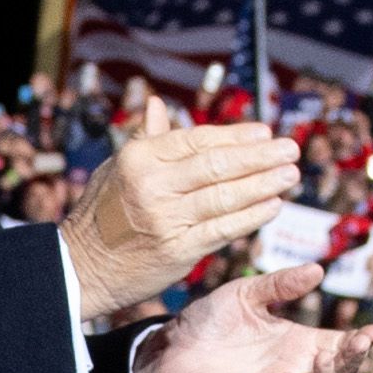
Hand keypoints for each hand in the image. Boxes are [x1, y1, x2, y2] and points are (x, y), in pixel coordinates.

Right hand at [57, 99, 297, 318]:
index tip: (265, 133)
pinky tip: (272, 206)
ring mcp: (166, 219)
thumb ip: (146, 138)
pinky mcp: (178, 250)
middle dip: (260, 156)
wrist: (81, 268)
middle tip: (291, 149)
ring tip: (290, 175)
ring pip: (225, 196)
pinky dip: (251, 217)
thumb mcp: (116, 168)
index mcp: (140, 158)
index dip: (236, 136)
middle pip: (217, 165)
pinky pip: (223, 229)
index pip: (198, 140)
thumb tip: (159, 104)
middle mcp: (153, 185)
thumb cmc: (102, 215)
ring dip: (264, 184)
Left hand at [141, 266, 372, 372]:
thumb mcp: (246, 294)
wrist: (169, 347)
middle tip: (361, 343)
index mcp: (297, 341)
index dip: (360, 342)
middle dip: (351, 360)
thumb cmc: (209, 321)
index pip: (338, 345)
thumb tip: (318, 270)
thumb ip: (280, 284)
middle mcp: (291, 368)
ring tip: (324, 358)